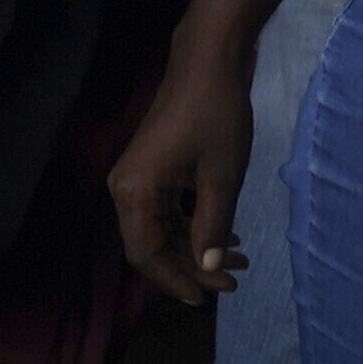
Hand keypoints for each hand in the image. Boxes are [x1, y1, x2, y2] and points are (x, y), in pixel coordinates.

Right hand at [110, 54, 257, 306]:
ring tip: (238, 261)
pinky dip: (192, 228)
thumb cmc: (216, 117)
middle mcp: (124, 190)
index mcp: (134, 193)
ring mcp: (133, 181)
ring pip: (159, 231)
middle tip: (232, 282)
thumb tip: (211, 269)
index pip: (146, 253)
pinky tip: (226, 237)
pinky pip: (164, 212)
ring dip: (195, 249)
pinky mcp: (148, 172)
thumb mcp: (222, 178)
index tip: (208, 297)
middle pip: (150, 246)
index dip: (176, 279)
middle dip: (190, 268)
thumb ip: (213, 227)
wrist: (206, 66)